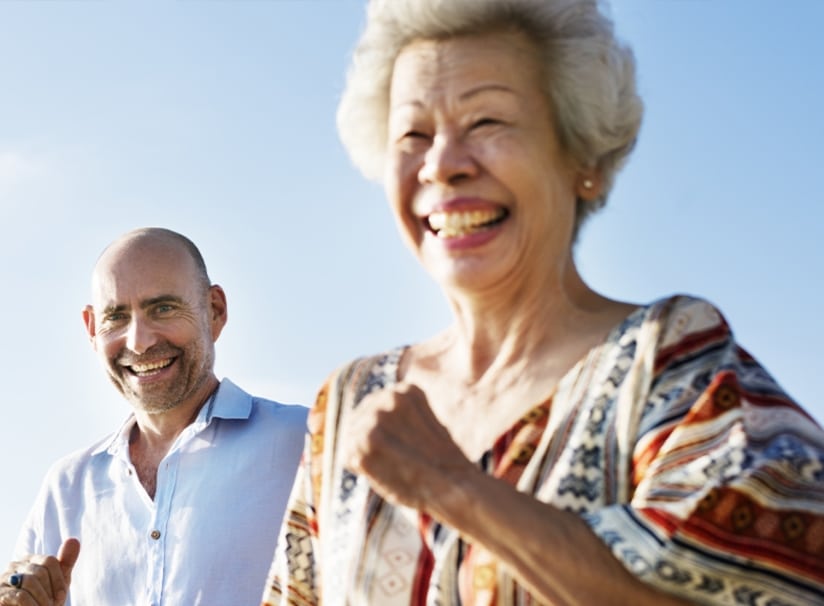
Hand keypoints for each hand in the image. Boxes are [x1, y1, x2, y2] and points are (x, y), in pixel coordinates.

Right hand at [0, 539, 79, 605]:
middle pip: (40, 571)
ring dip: (42, 599)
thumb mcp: (57, 584)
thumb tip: (74, 540)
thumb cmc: (42, 603)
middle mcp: (15, 566)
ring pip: (30, 581)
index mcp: (30, 560)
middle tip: (52, 605)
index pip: (49, 561)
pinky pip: (20, 596)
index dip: (58, 580)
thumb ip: (65, 564)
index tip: (61, 597)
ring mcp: (4, 579)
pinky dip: (32, 605)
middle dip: (50, 592)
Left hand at [342, 383, 474, 510]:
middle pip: (359, 419)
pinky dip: (360, 470)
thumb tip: (370, 420)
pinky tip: (384, 473)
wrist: (452, 485)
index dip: (385, 432)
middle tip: (396, 459)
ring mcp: (372, 419)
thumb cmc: (441, 461)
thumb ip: (399, 415)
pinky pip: (348, 457)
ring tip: (393, 465)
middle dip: (371, 442)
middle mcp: (386, 398)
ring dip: (365, 455)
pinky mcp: (360, 443)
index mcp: (404, 390)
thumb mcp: (424, 423)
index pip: (375, 406)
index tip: (402, 446)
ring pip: (352, 439)